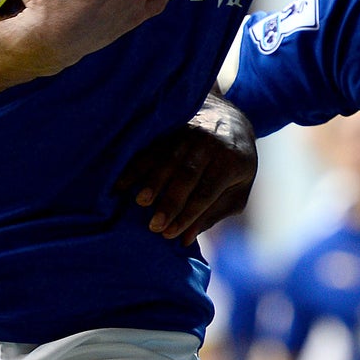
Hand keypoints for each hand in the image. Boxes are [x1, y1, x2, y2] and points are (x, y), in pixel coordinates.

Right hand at [115, 94, 257, 245]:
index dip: (188, 214)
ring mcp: (189, 134)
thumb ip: (214, 213)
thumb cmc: (235, 164)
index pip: (206, 192)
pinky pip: (151, 148)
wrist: (231, 119)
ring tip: (140, 202)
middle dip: (170, 202)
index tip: (169, 234)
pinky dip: (135, 166)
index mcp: (230, 162)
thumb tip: (185, 239)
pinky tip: (122, 184)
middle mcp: (210, 145)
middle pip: (187, 175)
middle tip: (153, 226)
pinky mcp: (172, 129)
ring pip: (167, 159)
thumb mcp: (238, 189)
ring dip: (152, 181)